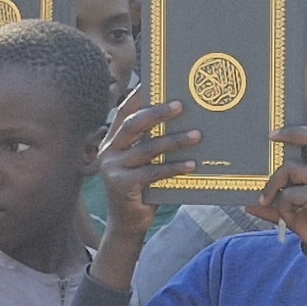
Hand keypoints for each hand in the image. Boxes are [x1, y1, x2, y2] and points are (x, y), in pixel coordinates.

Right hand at [96, 99, 198, 238]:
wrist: (128, 223)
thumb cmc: (142, 187)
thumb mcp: (144, 162)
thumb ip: (151, 142)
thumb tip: (182, 120)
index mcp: (113, 140)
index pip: (125, 111)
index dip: (140, 96)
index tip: (158, 82)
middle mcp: (109, 150)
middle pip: (134, 124)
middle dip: (159, 113)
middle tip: (181, 105)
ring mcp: (112, 168)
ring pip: (147, 148)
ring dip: (174, 140)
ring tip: (197, 135)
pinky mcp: (121, 185)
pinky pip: (152, 172)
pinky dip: (174, 167)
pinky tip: (192, 164)